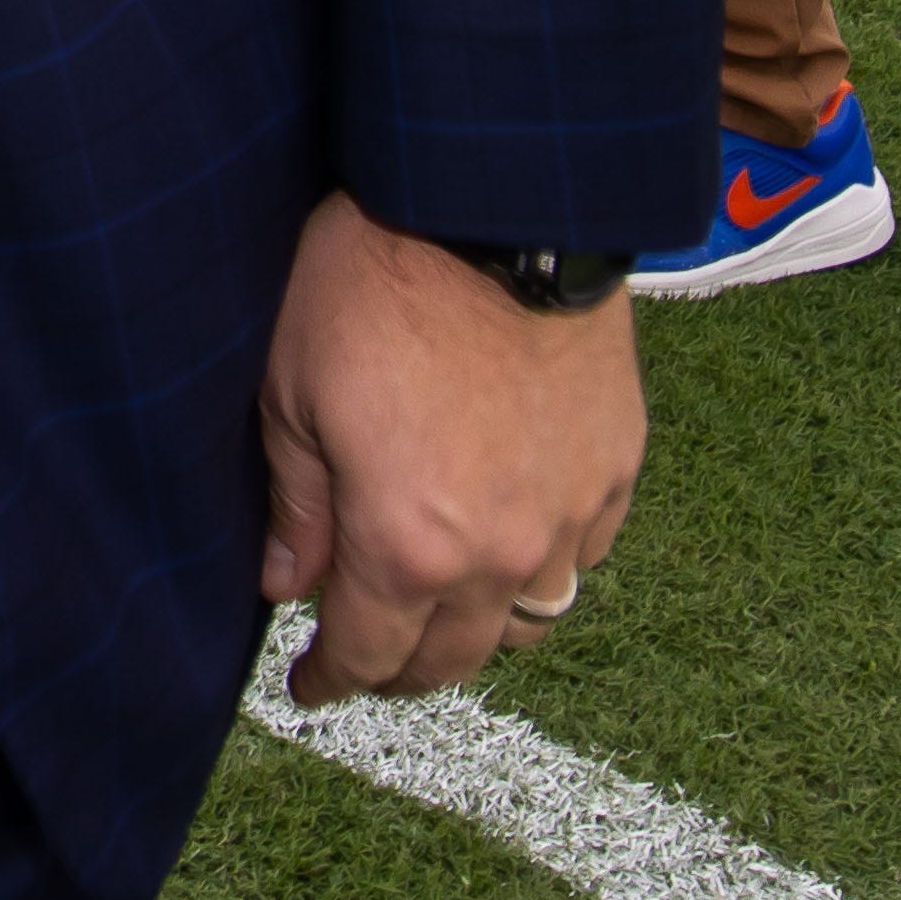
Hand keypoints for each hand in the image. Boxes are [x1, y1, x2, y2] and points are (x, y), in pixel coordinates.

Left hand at [257, 192, 644, 702]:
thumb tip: (284, 587)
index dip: (331, 682)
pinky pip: (582, 557)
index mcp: (407, 544)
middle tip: (362, 660)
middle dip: (398, 670)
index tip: (308, 689)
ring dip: (477, 633)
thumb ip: (297, 506)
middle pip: (452, 659)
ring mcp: (570, 517)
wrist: (493, 209)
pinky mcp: (617, 471)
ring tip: (435, 613)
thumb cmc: (372, 285)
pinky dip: (541, 568)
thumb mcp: (292, 391)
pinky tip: (507, 544)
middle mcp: (500, 554)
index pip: (367, 653)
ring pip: (529, 622)